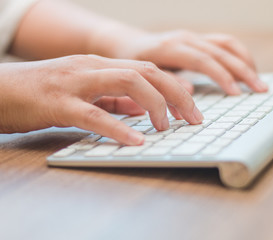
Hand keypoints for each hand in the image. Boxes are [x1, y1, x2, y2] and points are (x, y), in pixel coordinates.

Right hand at [0, 55, 202, 144]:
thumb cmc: (41, 93)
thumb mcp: (84, 94)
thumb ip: (114, 100)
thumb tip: (142, 110)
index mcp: (101, 66)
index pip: (150, 70)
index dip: (177, 88)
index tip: (192, 110)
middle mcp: (93, 68)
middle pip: (148, 72)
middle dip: (178, 95)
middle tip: (193, 119)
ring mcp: (76, 82)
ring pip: (128, 82)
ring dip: (156, 105)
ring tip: (169, 127)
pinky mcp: (58, 103)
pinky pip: (94, 114)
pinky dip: (118, 127)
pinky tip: (136, 141)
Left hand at [107, 30, 267, 94]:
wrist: (128, 44)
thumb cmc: (132, 63)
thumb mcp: (141, 75)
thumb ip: (164, 82)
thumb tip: (189, 92)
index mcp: (170, 48)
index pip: (203, 60)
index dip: (221, 75)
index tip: (236, 93)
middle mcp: (185, 38)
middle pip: (220, 51)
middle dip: (243, 71)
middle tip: (260, 89)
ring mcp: (193, 37)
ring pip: (226, 44)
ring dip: (245, 62)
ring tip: (258, 81)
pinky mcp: (198, 40)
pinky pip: (223, 44)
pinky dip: (238, 56)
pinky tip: (246, 70)